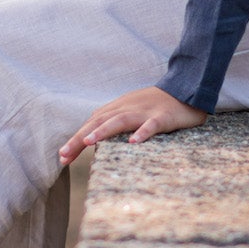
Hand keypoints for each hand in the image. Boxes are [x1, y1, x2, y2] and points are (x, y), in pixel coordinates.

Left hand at [59, 86, 206, 165]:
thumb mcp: (131, 111)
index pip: (92, 122)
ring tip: (87, 142)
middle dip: (80, 137)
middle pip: (99, 121)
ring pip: (120, 120)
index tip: (62, 156)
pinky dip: (142, 132)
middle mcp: (127, 107)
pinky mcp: (162, 117)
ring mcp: (144, 111)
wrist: (186, 91)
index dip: (76, 138)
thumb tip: (92, 137)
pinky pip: (151, 125)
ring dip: (102, 131)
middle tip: (64, 155)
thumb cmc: (156, 106)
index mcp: (119, 108)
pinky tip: (133, 142)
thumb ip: (114, 121)